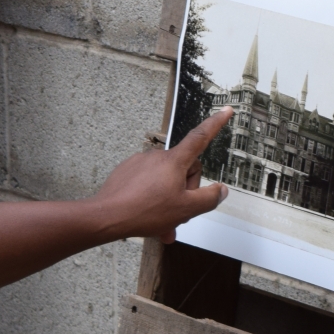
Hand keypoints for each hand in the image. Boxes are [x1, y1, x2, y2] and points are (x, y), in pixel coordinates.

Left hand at [87, 108, 232, 243]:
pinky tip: (147, 213)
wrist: (107, 216)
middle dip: (185, 191)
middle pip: (184, 169)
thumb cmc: (145, 211)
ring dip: (168, 199)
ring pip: (165, 180)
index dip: (215, 124)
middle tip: (178, 213)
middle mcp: (157, 156)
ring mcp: (140, 163)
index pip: (200, 137)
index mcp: (174, 161)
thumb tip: (221, 190)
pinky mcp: (127, 171)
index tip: (226, 111)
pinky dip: (152, 198)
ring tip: (162, 222)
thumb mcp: (185, 209)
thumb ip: (208, 198)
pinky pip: (148, 183)